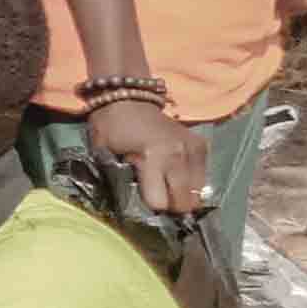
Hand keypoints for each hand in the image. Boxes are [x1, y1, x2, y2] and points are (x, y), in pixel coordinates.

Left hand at [86, 93, 208, 220]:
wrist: (128, 99)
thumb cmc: (111, 128)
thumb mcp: (104, 155)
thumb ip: (119, 182)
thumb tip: (135, 208)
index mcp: (153, 158)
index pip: (160, 203)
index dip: (149, 207)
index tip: (141, 201)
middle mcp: (179, 155)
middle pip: (185, 202)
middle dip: (170, 206)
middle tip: (157, 198)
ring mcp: (193, 150)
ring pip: (198, 192)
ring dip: (183, 194)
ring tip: (166, 186)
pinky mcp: (201, 146)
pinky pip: (202, 177)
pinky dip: (191, 181)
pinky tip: (175, 174)